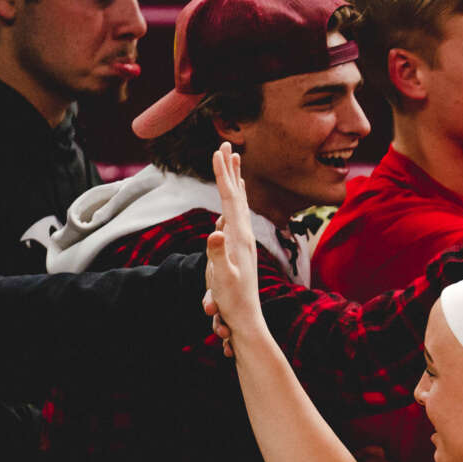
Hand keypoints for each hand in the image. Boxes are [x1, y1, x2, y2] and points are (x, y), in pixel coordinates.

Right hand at [203, 144, 266, 359]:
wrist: (246, 317)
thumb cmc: (231, 300)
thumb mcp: (220, 276)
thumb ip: (217, 253)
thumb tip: (216, 231)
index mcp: (238, 235)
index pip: (229, 197)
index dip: (223, 173)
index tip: (218, 150)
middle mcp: (243, 234)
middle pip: (236, 194)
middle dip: (230, 169)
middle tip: (227, 144)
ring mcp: (243, 241)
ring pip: (238, 203)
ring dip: (234, 181)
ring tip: (235, 164)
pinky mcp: (240, 248)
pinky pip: (237, 217)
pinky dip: (235, 201)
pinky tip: (234, 200)